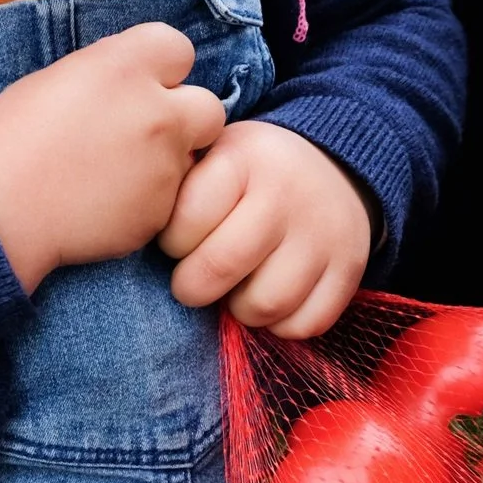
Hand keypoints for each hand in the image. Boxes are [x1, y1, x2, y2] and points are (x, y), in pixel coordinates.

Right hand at [0, 22, 227, 292]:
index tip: (138, 85)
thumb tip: (131, 80)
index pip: (177, 47)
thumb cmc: (8, 142)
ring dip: (164, 161)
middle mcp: (157, 111)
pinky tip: (102, 202)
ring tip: (112, 174)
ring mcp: (165, 165)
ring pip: (189, 157)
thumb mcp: (52, 80)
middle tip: (141, 134)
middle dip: (182, 118)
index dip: (160, 68)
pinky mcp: (160, 211)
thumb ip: (106, 73)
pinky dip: (144, 200)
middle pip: (207, 106)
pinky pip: (168, 199)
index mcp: (124, 68)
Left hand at [158, 119, 372, 337]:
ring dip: (239, 309)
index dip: (170, 243)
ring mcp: (323, 233)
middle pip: (221, 267)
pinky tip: (269, 297)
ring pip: (265, 304)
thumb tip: (133, 226)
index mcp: (240, 160)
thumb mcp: (208, 157)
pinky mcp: (350, 268)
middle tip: (192, 280)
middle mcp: (286, 195)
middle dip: (192, 287)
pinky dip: (280, 325)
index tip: (175, 240)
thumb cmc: (244, 174)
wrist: (330, 165)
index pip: (185, 221)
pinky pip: (306, 324)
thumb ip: (175, 186)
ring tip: (234, 289)